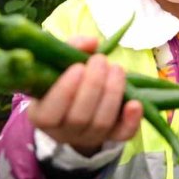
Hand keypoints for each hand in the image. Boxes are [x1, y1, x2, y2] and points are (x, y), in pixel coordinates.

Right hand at [27, 36, 142, 156]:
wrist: (81, 101)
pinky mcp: (113, 136)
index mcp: (42, 115)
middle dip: (94, 85)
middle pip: (79, 117)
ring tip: (117, 69)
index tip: (78, 67)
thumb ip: (71, 48)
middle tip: (101, 61)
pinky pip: (123, 134)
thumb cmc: (66, 78)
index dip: (65, 92)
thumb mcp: (60, 63)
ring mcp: (90, 136)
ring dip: (113, 93)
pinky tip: (135, 102)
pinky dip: (131, 120)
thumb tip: (92, 42)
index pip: (49, 114)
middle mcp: (64, 131)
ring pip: (102, 123)